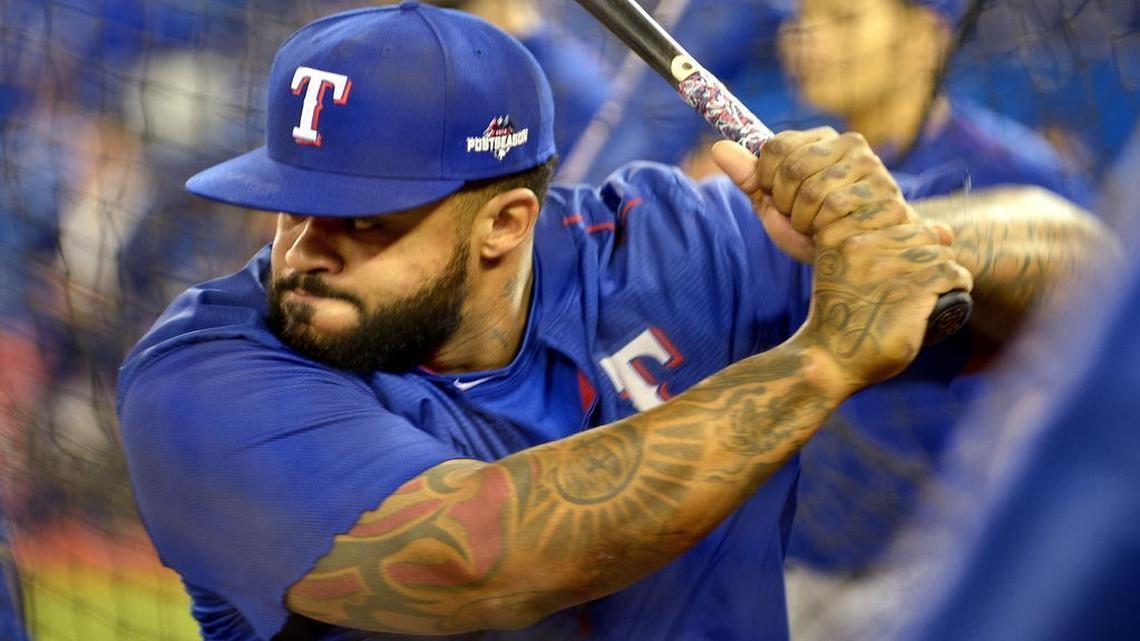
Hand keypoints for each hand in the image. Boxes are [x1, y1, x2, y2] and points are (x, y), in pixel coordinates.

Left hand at [711, 129, 909, 262]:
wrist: (857, 259)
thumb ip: (749, 177)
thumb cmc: (814, 228)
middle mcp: (851, 145)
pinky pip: (835, 210)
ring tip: (818, 226)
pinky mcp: (884, 193)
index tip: (775, 195)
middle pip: (792, 168)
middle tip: (798, 216)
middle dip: (785, 202)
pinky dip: (824, 229)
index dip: (766, 179)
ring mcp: (872, 168)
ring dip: (804, 219)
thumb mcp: (774, 203)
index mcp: (822, 139)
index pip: (776, 146)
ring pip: (813, 190)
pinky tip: (836, 234)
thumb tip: (718, 148)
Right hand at [800, 209, 971, 389]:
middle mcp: (859, 243)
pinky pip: (952, 272)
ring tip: (930, 292)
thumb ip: (886, 240)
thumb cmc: (843, 314)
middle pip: (921, 231)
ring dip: (943, 271)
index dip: (906, 233)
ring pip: (939, 250)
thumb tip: (945, 228)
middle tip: (916, 284)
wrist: (829, 359)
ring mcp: (885, 266)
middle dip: (927, 255)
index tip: (897, 260)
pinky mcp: (909, 291)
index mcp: (838, 232)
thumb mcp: (850, 267)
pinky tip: (949, 294)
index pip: (895, 209)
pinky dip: (959, 282)